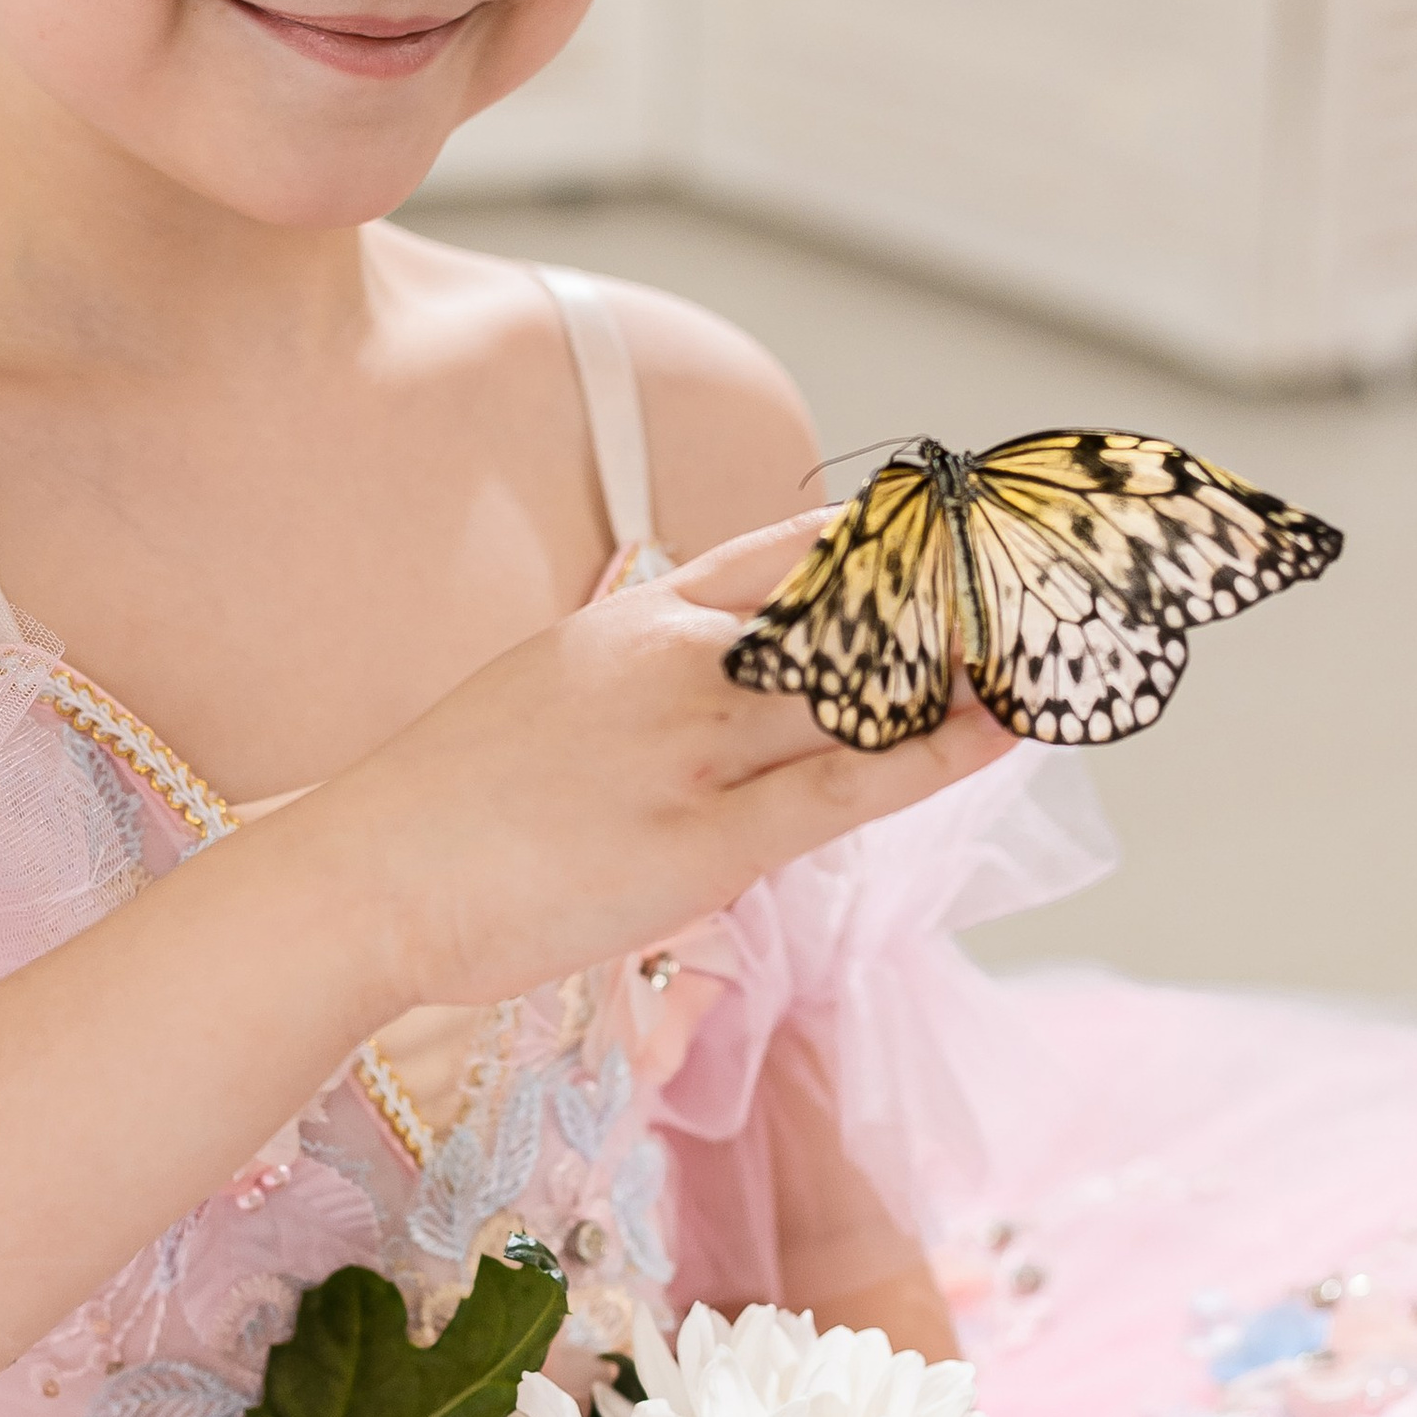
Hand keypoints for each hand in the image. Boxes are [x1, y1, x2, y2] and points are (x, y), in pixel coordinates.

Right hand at [285, 514, 1014, 1014]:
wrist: (364, 878)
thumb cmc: (444, 808)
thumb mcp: (543, 692)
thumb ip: (635, 674)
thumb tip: (707, 679)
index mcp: (633, 617)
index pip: (790, 552)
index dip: (891, 544)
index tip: (964, 539)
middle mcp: (673, 659)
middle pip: (849, 605)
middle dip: (956, 597)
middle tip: (1046, 590)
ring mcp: (692, 747)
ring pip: (862, 686)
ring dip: (965, 665)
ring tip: (1053, 649)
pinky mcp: (706, 841)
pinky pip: (851, 787)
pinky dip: (940, 750)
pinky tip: (1002, 726)